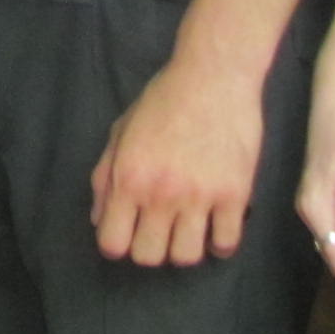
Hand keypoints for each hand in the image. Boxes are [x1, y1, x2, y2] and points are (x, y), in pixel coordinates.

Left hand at [90, 56, 263, 265]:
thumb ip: (105, 177)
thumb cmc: (163, 99)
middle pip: (149, 257)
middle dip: (149, 247)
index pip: (113, 244)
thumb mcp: (121, 131)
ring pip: (187, 257)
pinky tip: (215, 227)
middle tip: (158, 228)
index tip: (126, 232)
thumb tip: (99, 220)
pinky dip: (219, 243)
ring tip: (187, 228)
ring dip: (183, 247)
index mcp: (129, 178)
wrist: (214, 76)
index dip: (116, 243)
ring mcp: (200, 197)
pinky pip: (226, 244)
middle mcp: (161, 194)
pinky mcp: (235, 195)